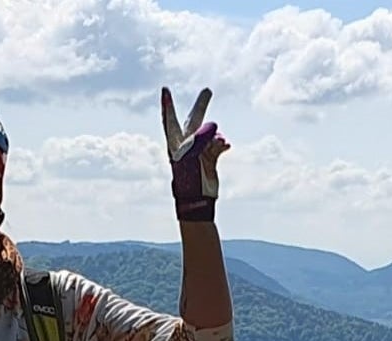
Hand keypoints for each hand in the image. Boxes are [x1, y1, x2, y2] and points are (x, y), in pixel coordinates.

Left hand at [161, 86, 229, 221]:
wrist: (197, 201)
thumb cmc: (188, 180)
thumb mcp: (190, 158)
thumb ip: (200, 139)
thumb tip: (214, 126)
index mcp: (175, 144)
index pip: (170, 120)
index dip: (168, 105)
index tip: (165, 89)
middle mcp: (186, 145)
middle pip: (194, 120)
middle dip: (201, 106)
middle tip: (208, 91)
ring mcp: (199, 151)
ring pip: (211, 134)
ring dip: (218, 137)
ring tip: (221, 143)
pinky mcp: (210, 158)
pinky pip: (219, 144)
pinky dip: (222, 144)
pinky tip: (226, 146)